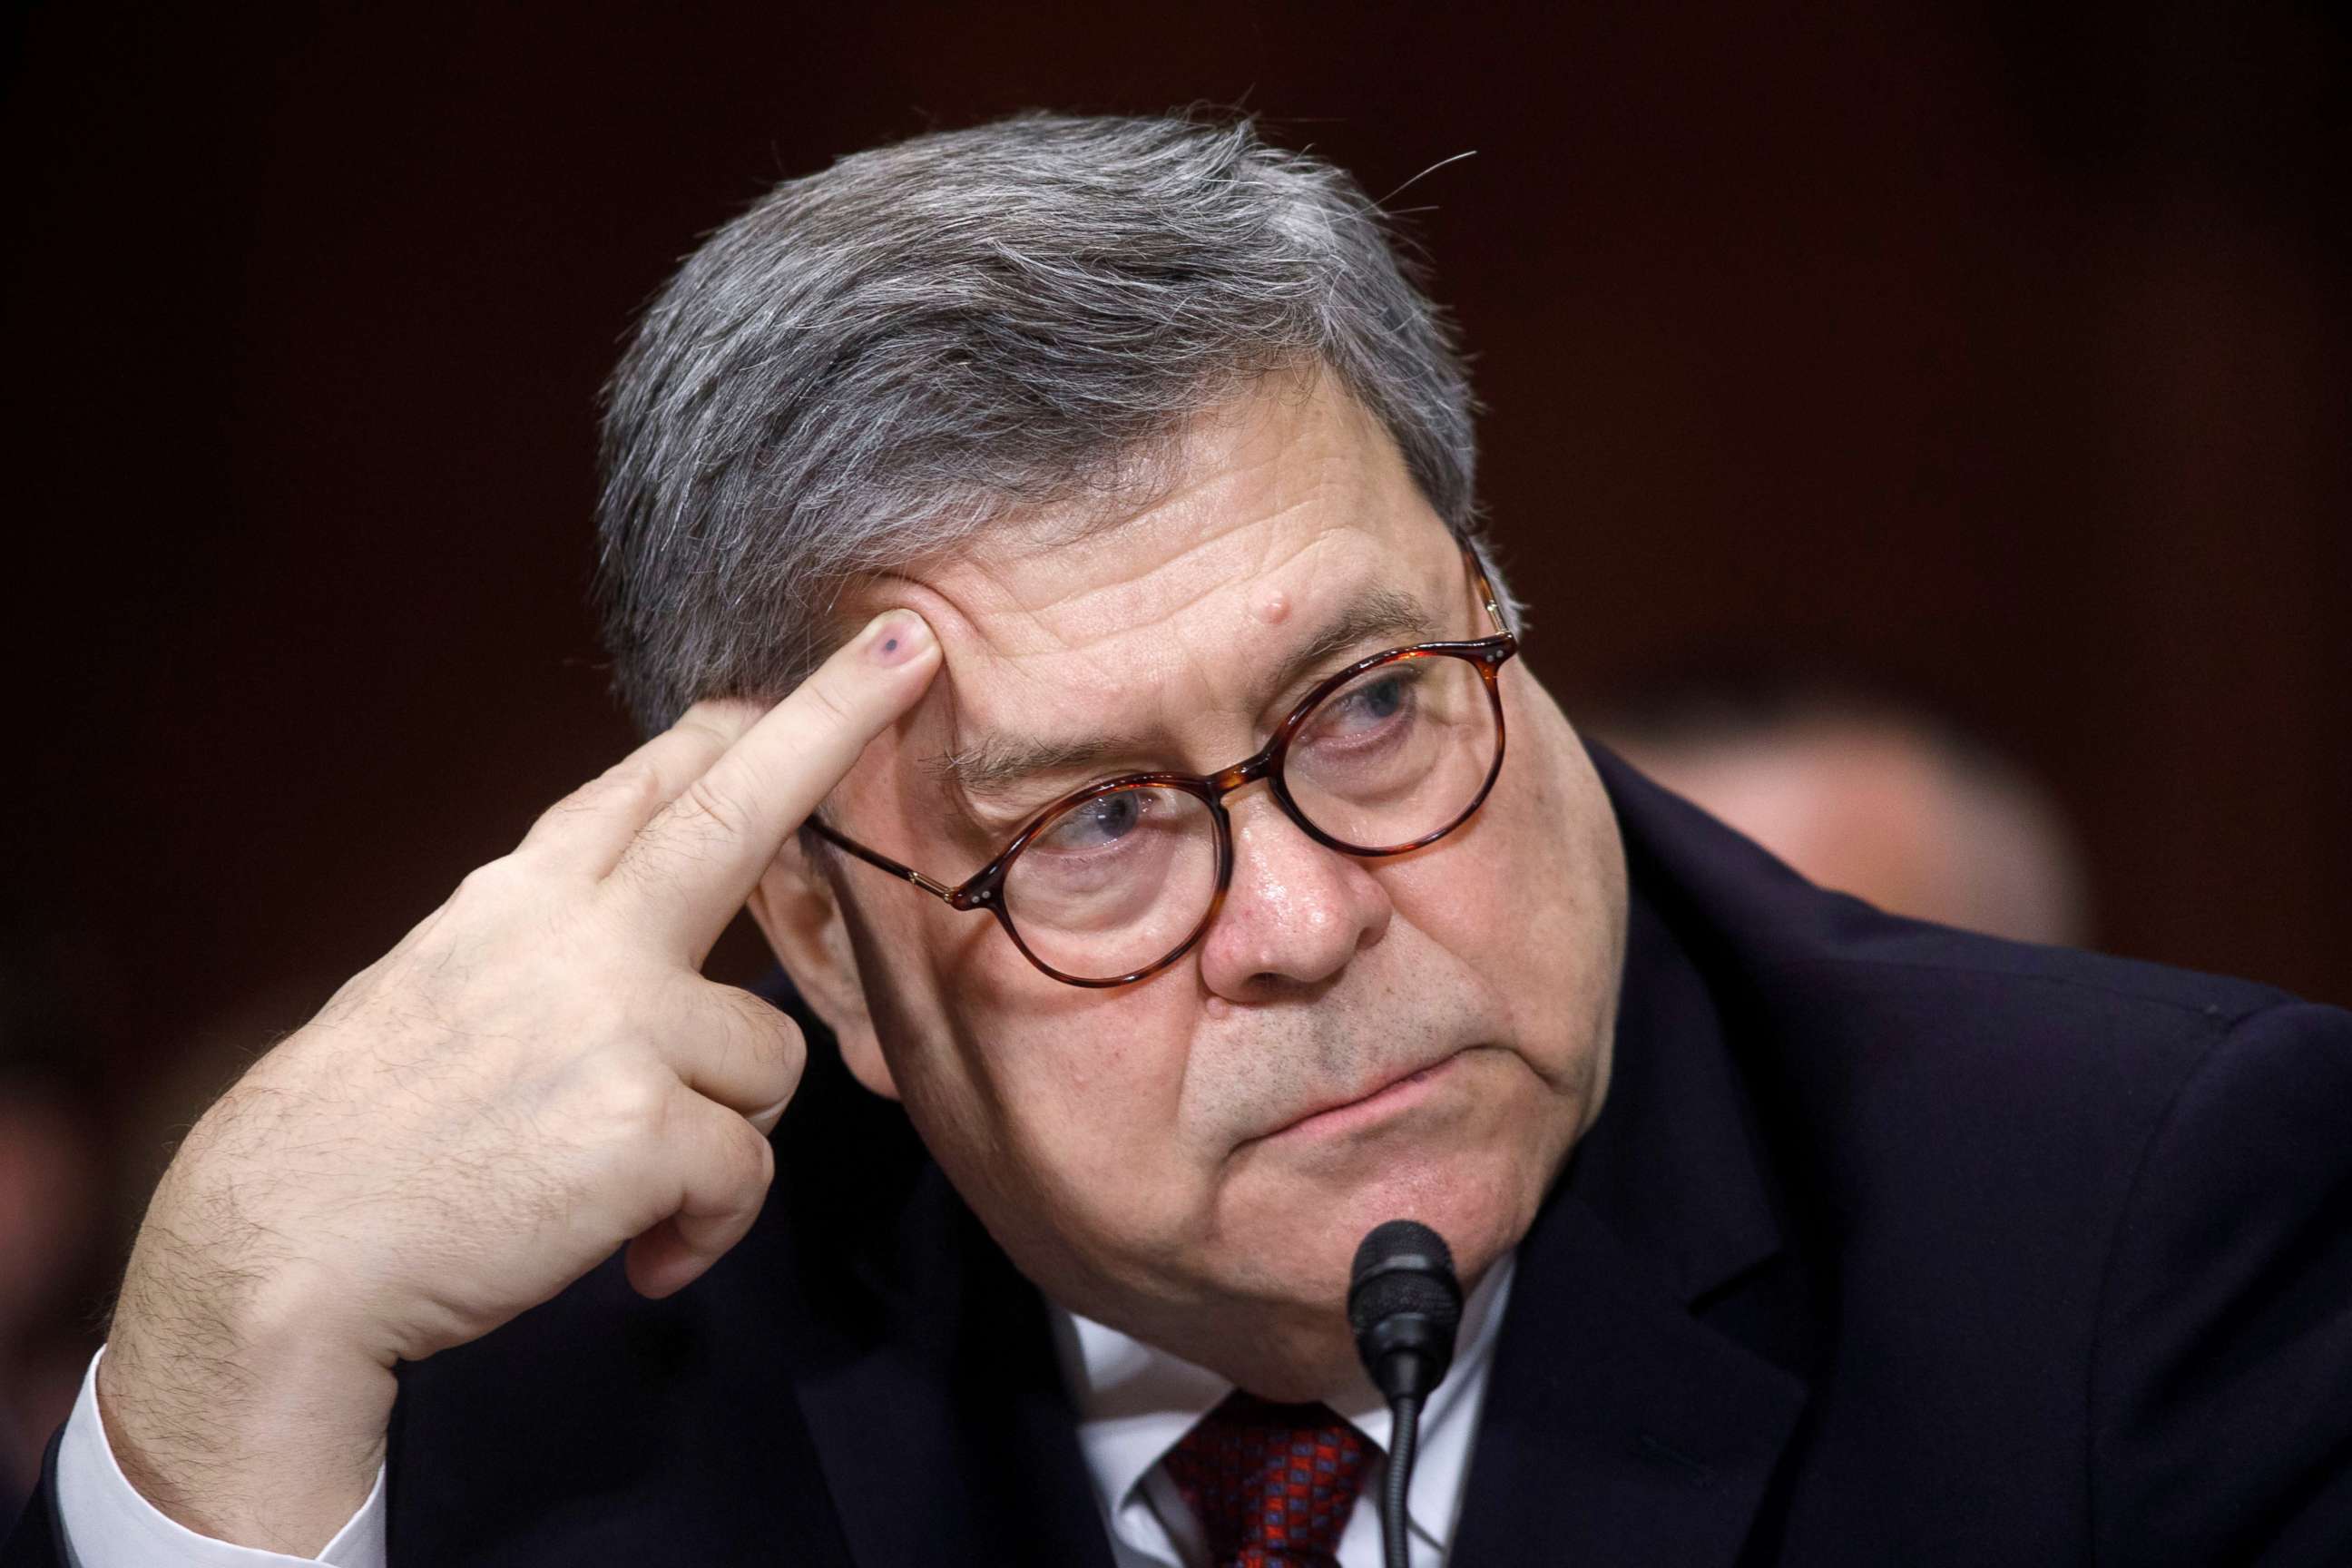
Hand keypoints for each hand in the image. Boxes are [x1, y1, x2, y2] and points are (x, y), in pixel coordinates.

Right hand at [97, 609, 940, 1553]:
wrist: (283, 1248)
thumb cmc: (368, 1136)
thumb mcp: (447, 988)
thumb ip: (558, 944)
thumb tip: (661, 931)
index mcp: (523, 898)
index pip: (647, 783)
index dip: (740, 723)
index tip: (822, 663)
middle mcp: (577, 935)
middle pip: (734, 810)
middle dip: (832, 719)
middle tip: (914, 646)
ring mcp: (617, 1022)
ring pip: (773, 1059)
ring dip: (727, 1134)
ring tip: (631, 1186)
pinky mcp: (647, 1125)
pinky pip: (745, 1173)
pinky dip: (704, 1230)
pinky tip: (641, 1258)